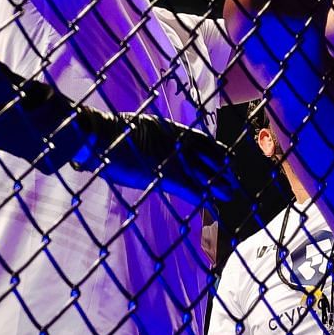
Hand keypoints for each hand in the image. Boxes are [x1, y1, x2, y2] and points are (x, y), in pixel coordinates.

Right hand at [59, 108, 235, 207]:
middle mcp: (178, 143)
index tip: (225, 159)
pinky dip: (202, 196)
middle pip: (209, 157)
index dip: (214, 152)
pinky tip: (212, 204)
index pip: (201, 142)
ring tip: (229, 193)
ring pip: (204, 174)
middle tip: (232, 179)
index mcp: (172, 130)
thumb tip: (150, 142)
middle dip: (221, 170)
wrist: (101, 136)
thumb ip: (152, 139)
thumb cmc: (114, 135)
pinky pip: (191, 188)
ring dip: (218, 185)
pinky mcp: (167, 176)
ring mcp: (174, 159)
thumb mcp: (139, 131)